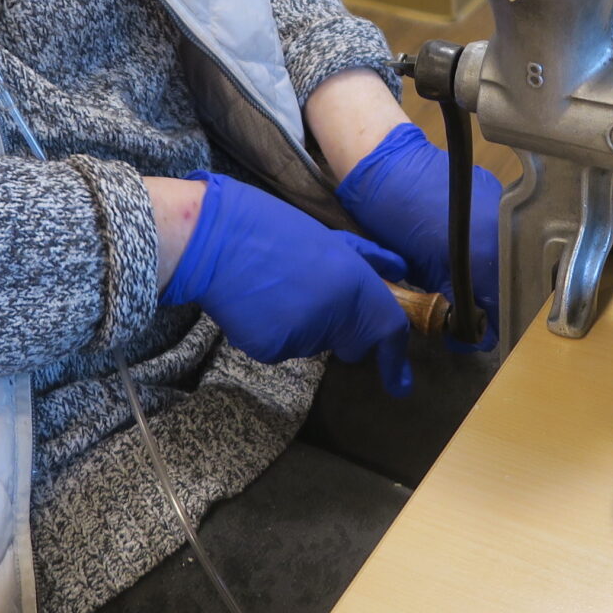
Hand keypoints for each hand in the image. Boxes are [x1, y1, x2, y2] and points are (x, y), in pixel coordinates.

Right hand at [163, 174, 413, 394]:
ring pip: (314, 343)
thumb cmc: (269, 229)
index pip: (387, 327)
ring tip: (275, 288)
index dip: (395, 357)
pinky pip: (282, 349)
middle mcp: (334, 312)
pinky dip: (274, 334)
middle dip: (343, 332)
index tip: (400, 383)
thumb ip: (366, 261)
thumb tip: (399, 271)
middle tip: (310, 297)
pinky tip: (256, 305)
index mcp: (353, 280)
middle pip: (351, 342)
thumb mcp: (326, 237)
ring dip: (303, 325)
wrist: (212, 238)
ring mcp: (302, 334)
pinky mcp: (271, 348)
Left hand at [337, 123, 500, 337]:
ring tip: (467, 277)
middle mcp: (510, 231)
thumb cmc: (398, 220)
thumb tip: (466, 330)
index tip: (470, 332)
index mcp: (491, 255)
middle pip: (512, 281)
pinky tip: (470, 246)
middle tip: (466, 308)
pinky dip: (492, 244)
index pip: (504, 307)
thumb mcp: (424, 271)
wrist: (389, 164)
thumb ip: (452, 301)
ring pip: (511, 255)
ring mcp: (508, 207)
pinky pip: (506, 229)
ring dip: (493, 270)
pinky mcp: (501, 191)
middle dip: (491, 299)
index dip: (487, 326)